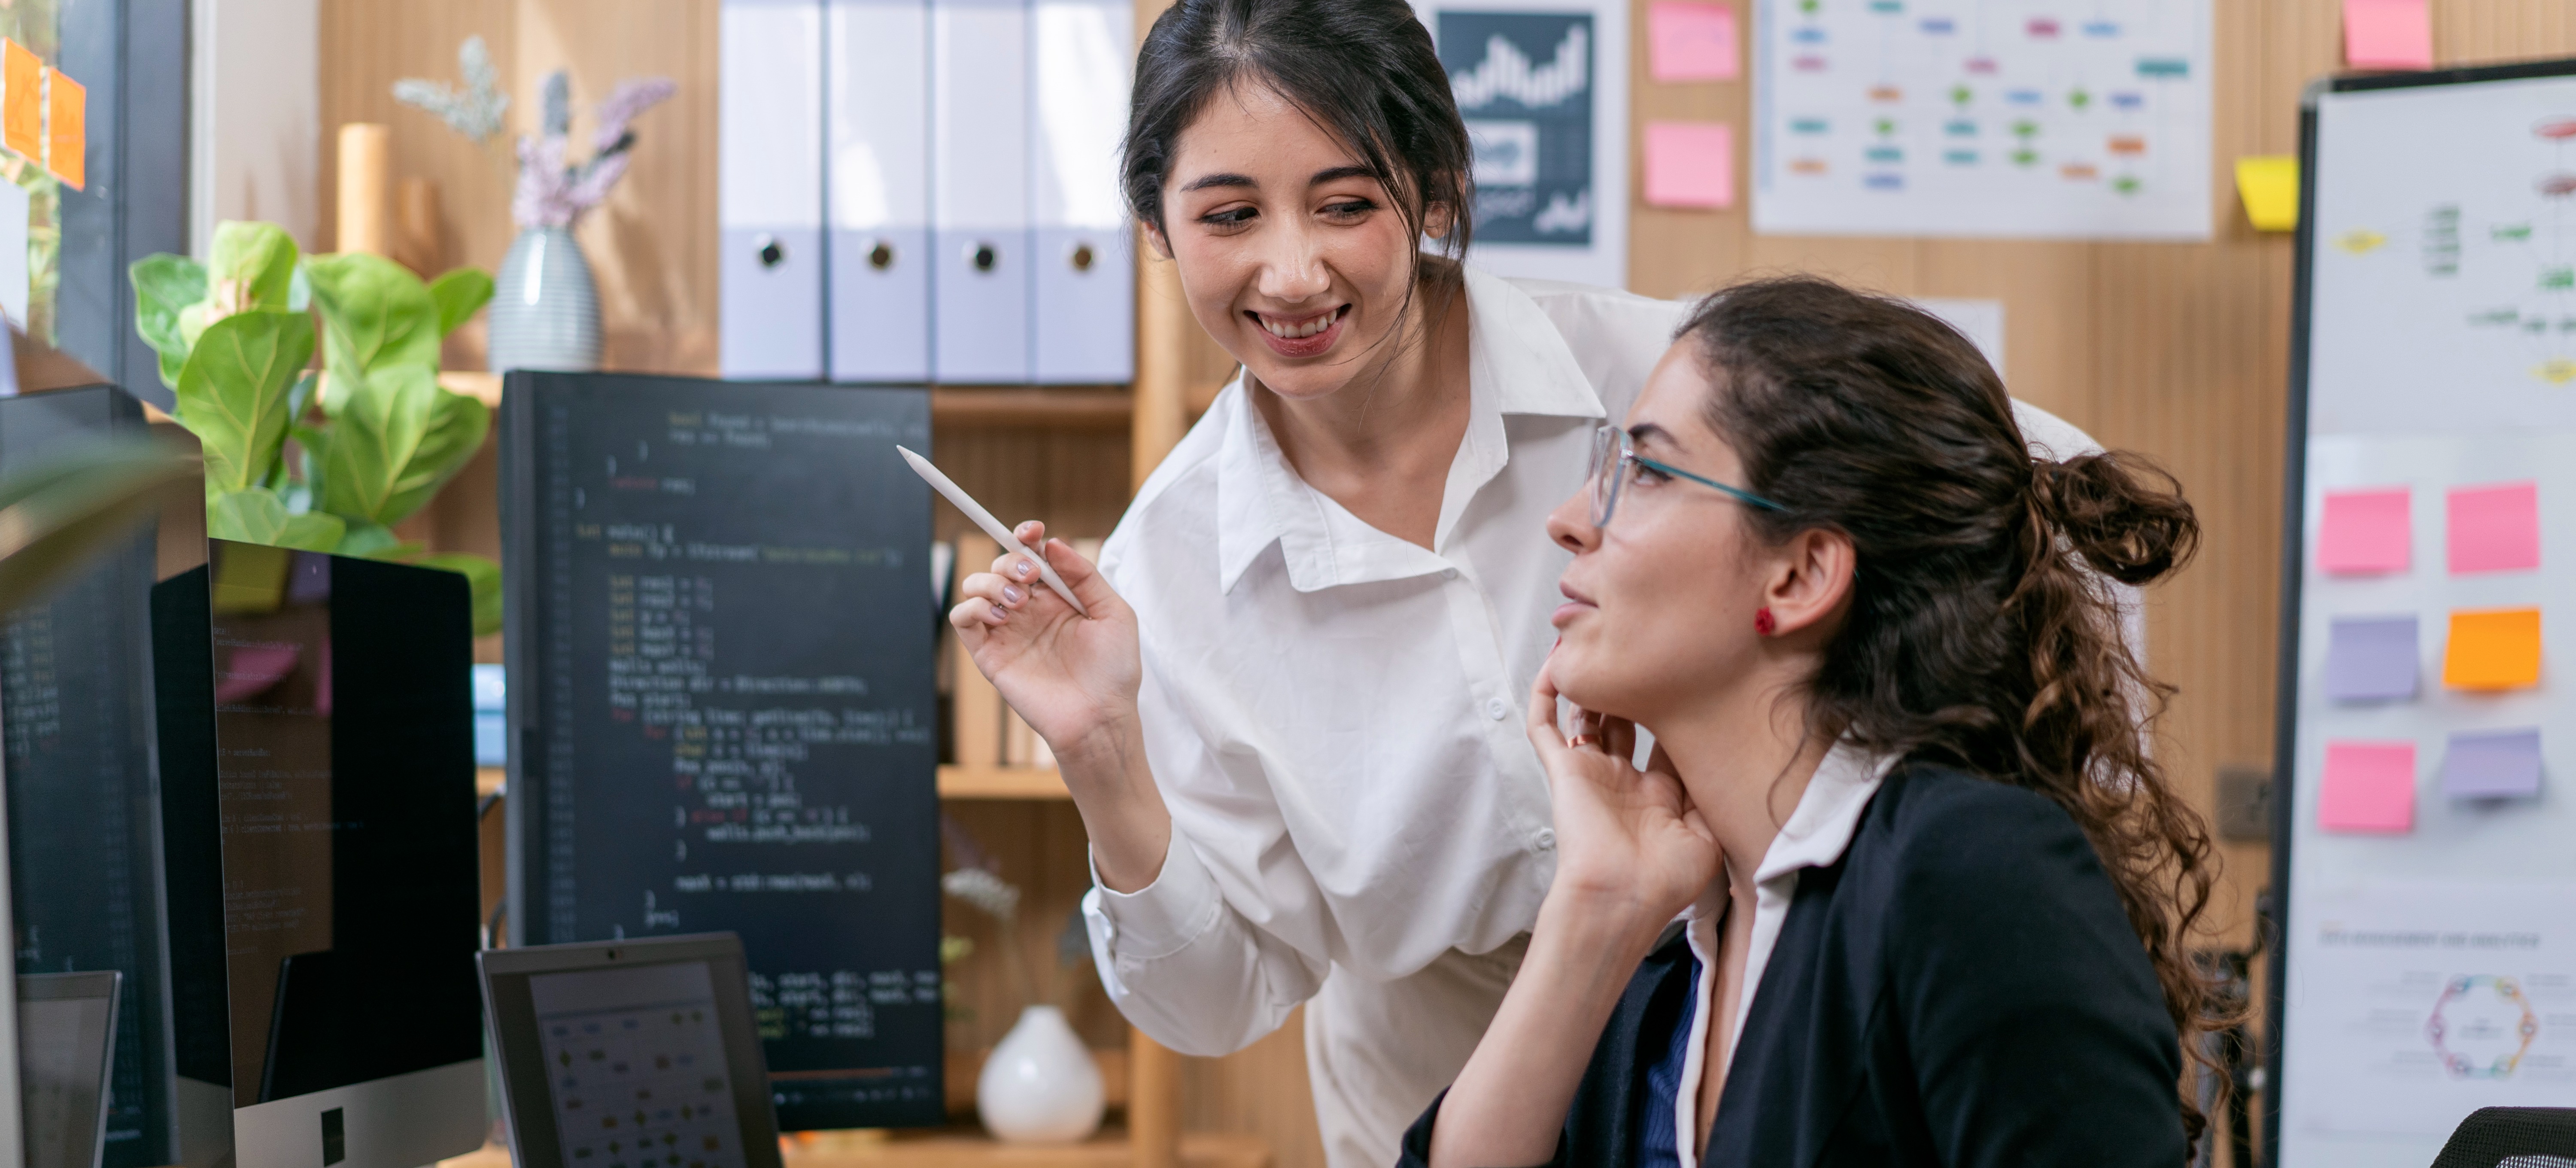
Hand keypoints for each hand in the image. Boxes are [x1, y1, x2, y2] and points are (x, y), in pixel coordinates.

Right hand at [949, 521, 1141, 760]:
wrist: (1100, 718)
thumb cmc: (1114, 671)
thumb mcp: (1114, 613)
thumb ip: (1085, 575)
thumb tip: (1053, 543)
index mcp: (1058, 596)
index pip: (1031, 554)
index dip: (1026, 536)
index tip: (1033, 532)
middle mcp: (1029, 610)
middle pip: (1001, 564)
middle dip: (1011, 558)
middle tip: (1031, 576)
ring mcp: (1008, 631)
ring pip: (975, 585)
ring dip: (991, 580)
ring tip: (1018, 602)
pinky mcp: (990, 655)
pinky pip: (962, 618)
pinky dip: (973, 607)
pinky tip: (1002, 617)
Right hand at [1525, 661, 1719, 936]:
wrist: (1622, 896)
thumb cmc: (1664, 879)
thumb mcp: (1707, 836)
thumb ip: (1710, 795)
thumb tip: (1722, 759)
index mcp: (1658, 797)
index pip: (1666, 740)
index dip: (1676, 710)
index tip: (1693, 677)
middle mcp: (1623, 780)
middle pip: (1627, 721)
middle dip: (1636, 690)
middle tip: (1648, 651)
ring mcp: (1591, 772)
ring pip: (1587, 716)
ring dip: (1595, 684)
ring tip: (1606, 643)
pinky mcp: (1563, 769)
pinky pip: (1544, 725)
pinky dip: (1546, 693)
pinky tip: (1556, 661)